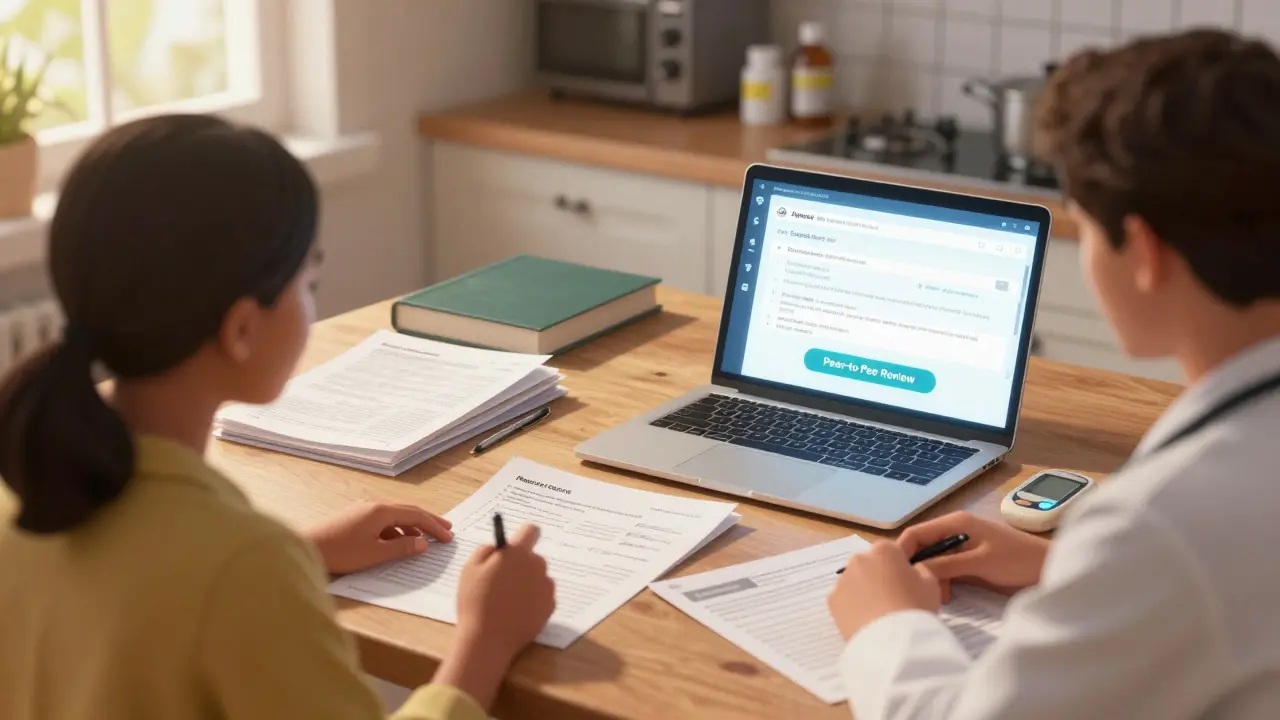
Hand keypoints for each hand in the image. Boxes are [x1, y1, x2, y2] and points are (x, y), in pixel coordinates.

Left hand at [305, 501, 452, 574]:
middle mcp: (373, 505)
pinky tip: (397, 542)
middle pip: (407, 511)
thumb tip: (422, 544)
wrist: (307, 547)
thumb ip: (402, 548)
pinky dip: (396, 530)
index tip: (448, 536)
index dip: (434, 526)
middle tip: (445, 530)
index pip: (416, 515)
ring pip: (394, 516)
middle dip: (427, 522)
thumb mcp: (375, 554)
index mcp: (381, 511)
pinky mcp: (354, 517)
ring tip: (424, 539)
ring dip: (411, 527)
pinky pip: (382, 521)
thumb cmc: (340, 552)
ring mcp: (362, 509)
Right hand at [455, 524, 555, 659]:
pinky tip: (516, 613)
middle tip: (501, 582)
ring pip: (538, 578)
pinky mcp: (551, 607)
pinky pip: (542, 596)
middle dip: (520, 565)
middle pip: (532, 558)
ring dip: (527, 583)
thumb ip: (485, 551)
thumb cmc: (475, 602)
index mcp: (518, 553)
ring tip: (507, 602)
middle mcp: (538, 566)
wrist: (487, 640)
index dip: (523, 536)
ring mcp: (547, 587)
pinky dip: (533, 601)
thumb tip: (498, 548)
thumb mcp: (470, 569)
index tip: (515, 546)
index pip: (531, 531)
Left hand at [827, 541, 940, 639]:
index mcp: (884, 550)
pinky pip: (844, 599)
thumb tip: (912, 570)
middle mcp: (859, 559)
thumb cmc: (915, 607)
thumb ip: (920, 570)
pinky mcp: (832, 600)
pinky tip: (865, 621)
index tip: (906, 584)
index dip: (899, 567)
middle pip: (870, 565)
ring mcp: (842, 579)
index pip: (891, 551)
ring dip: (864, 592)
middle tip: (892, 600)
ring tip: (878, 614)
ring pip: (855, 582)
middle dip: (879, 577)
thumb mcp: (930, 584)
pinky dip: (851, 607)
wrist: (892, 640)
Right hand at [897, 511, 1048, 599]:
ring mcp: (962, 548)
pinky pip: (945, 571)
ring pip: (933, 562)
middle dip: (917, 568)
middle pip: (923, 548)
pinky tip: (947, 596)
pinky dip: (942, 583)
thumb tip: (915, 570)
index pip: (917, 533)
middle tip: (917, 590)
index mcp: (956, 523)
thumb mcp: (980, 562)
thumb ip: (947, 565)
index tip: (896, 574)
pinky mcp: (968, 562)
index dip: (903, 551)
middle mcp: (955, 532)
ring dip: (931, 578)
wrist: (1049, 570)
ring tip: (939, 597)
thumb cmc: (1017, 560)